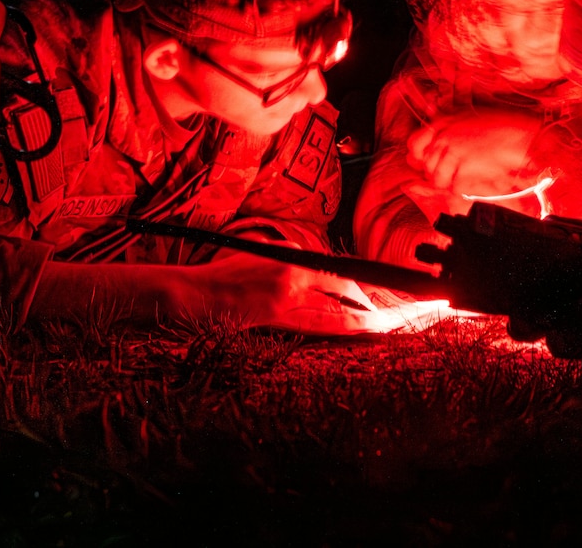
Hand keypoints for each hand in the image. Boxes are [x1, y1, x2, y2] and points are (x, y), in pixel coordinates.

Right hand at [197, 255, 381, 334]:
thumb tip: (314, 276)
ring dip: (363, 315)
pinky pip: (320, 320)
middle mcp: (292, 264)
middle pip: (342, 284)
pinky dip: (344, 324)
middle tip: (387, 314)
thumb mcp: (257, 259)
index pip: (334, 269)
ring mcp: (287, 287)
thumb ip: (286, 264)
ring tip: (384, 324)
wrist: (195, 293)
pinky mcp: (279, 309)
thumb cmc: (222, 280)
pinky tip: (362, 328)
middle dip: (367, 300)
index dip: (357, 285)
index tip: (375, 295)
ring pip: (335, 303)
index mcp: (289, 252)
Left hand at [408, 112, 540, 195]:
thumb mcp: (468, 118)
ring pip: (437, 179)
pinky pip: (454, 187)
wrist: (520, 136)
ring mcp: (453, 153)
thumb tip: (428, 141)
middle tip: (454, 172)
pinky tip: (473, 179)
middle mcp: (444, 137)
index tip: (427, 161)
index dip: (419, 156)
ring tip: (464, 176)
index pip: (413, 144)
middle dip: (438, 173)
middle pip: (427, 166)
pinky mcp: (464, 167)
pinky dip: (463, 187)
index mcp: (442, 123)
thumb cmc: (499, 126)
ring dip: (450, 182)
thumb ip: (448, 127)